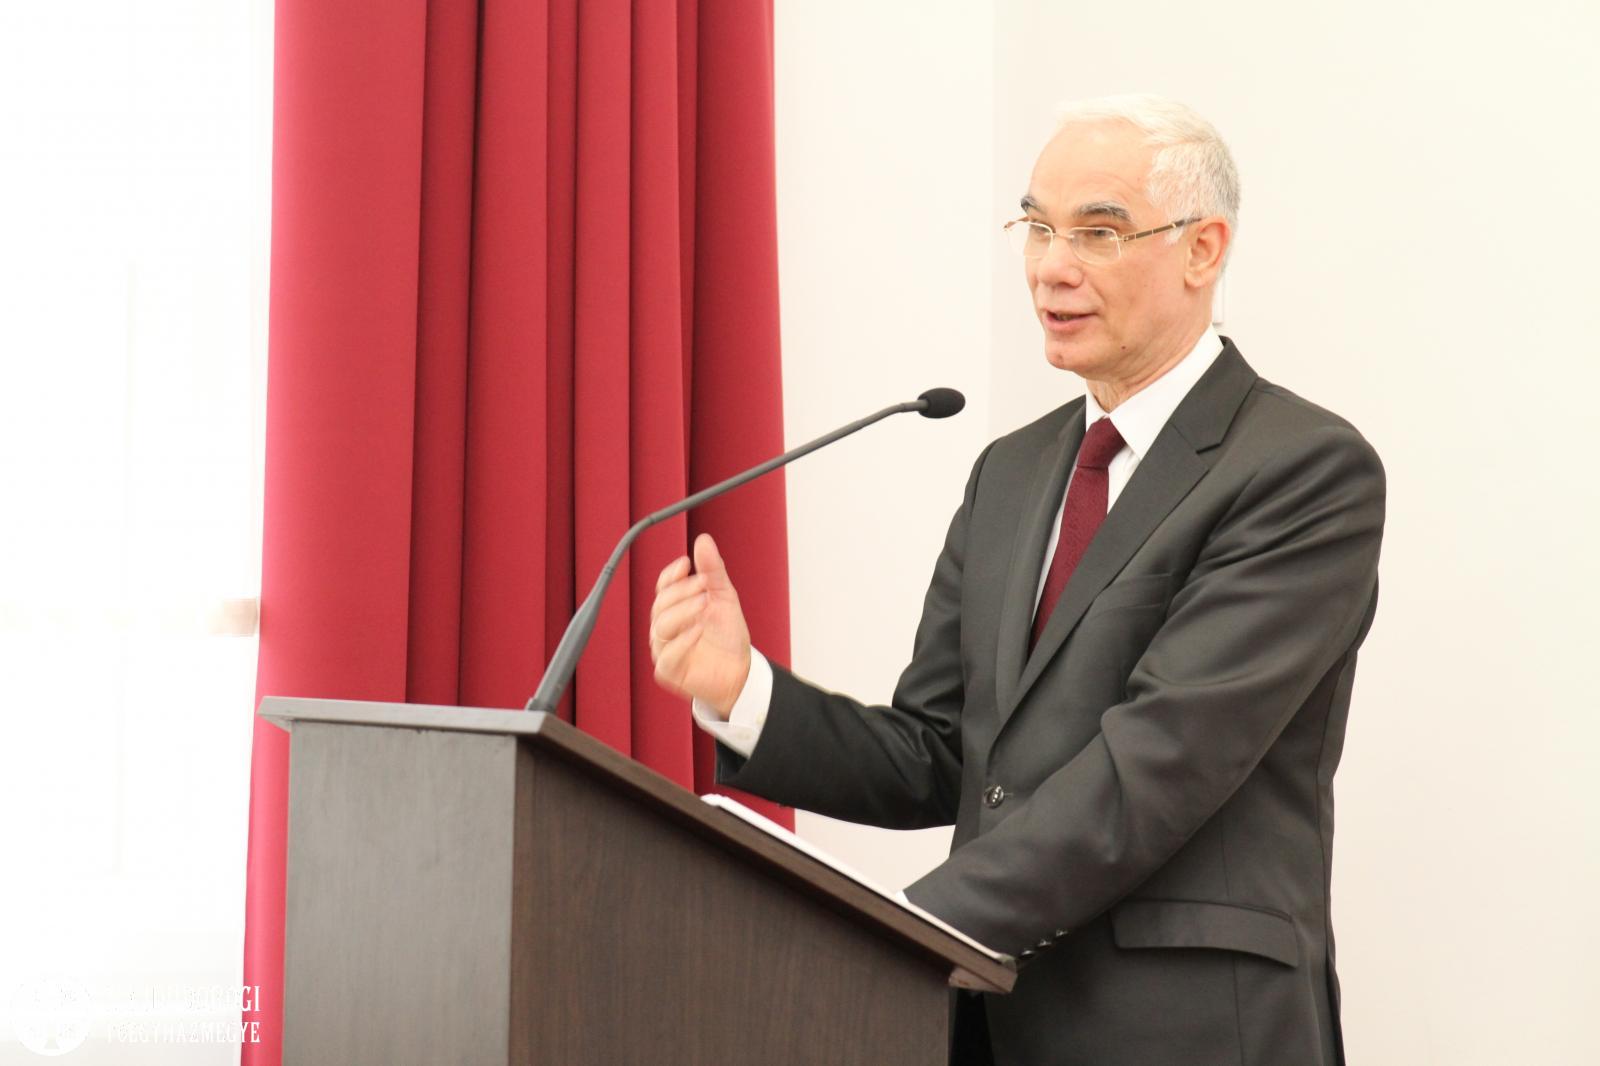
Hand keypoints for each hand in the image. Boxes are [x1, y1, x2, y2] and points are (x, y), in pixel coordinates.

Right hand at [649, 533, 751, 717]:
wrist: (740, 670)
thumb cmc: (727, 634)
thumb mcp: (724, 597)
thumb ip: (712, 571)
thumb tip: (703, 540)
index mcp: (675, 607)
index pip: (663, 586)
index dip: (671, 574)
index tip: (686, 563)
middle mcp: (666, 626)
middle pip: (661, 604)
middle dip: (681, 591)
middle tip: (704, 585)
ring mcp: (665, 649)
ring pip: (661, 626)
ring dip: (683, 611)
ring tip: (705, 604)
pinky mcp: (669, 670)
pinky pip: (668, 655)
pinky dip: (683, 640)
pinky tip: (699, 630)